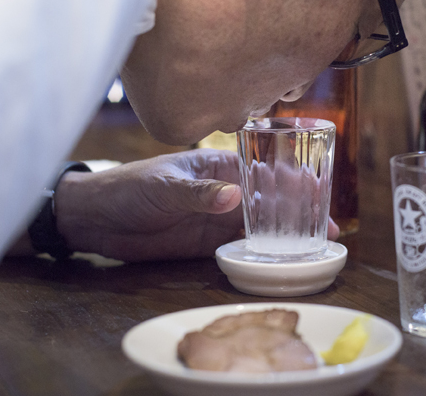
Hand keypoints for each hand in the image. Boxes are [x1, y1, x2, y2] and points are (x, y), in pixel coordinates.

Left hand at [51, 149, 339, 260]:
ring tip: (318, 246)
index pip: (263, 169)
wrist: (95, 219)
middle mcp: (223, 190)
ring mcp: (216, 218)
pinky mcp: (205, 244)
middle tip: (330, 227)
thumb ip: (197, 193)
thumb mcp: (163, 186)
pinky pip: (240, 247)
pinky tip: (283, 262)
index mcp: (217, 164)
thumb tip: (234, 198)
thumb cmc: (128, 187)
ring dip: (287, 235)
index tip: (318, 191)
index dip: (293, 179)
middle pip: (269, 199)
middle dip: (300, 210)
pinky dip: (262, 253)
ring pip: (260, 225)